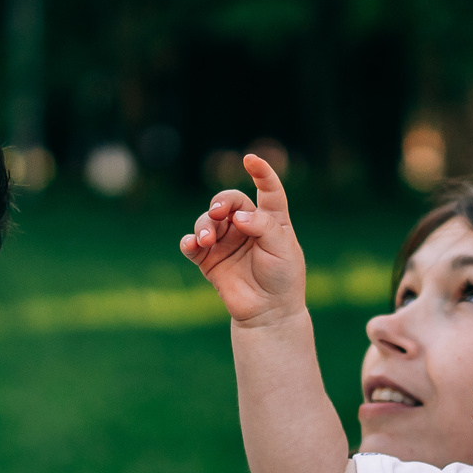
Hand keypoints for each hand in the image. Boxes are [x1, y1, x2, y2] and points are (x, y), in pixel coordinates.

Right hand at [179, 154, 305, 326]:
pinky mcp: (209, 260)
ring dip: (203, 225)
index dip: (261, 173)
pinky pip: (193, 246)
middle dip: (220, 202)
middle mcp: (246, 226)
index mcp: (271, 219)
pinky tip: (192, 244)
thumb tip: (237, 217)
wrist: (269, 312)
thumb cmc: (283, 278)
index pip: (267, 190)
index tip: (250, 159)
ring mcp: (226, 242)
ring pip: (207, 221)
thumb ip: (263, 227)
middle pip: (229, 201)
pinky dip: (189, 242)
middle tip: (217, 212)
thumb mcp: (283, 249)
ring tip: (206, 239)